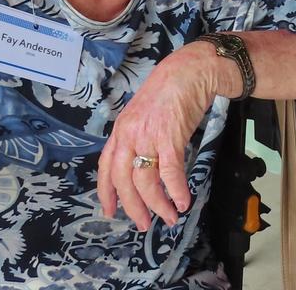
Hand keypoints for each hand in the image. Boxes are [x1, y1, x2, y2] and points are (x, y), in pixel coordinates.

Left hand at [96, 42, 231, 230]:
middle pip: (124, 180)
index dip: (107, 192)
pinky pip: (170, 171)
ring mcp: (148, 136)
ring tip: (169, 217)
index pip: (106, 167)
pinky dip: (176, 190)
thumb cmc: (170, 91)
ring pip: (146, 180)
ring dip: (157, 204)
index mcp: (121, 130)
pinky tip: (183, 201)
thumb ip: (138, 136)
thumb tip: (141, 162)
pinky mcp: (170, 136)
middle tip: (143, 224)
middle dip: (134, 207)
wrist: (189, 71)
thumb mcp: (144, 114)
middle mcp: (129, 135)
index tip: (110, 211)